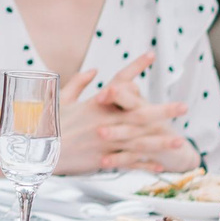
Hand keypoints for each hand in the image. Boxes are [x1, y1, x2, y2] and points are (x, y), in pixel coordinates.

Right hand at [54, 56, 190, 173]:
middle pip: (139, 115)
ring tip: (178, 140)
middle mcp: (104, 122)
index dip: (136, 67)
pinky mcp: (102, 159)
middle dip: (163, 111)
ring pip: (139, 141)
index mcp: (94, 104)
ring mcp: (105, 142)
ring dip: (160, 141)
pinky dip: (144, 164)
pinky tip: (159, 165)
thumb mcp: (60, 101)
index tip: (151, 55)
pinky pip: (128, 162)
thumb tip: (93, 70)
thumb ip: (77, 84)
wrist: (36, 152)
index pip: (119, 81)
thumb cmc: (45, 124)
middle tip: (183, 107)